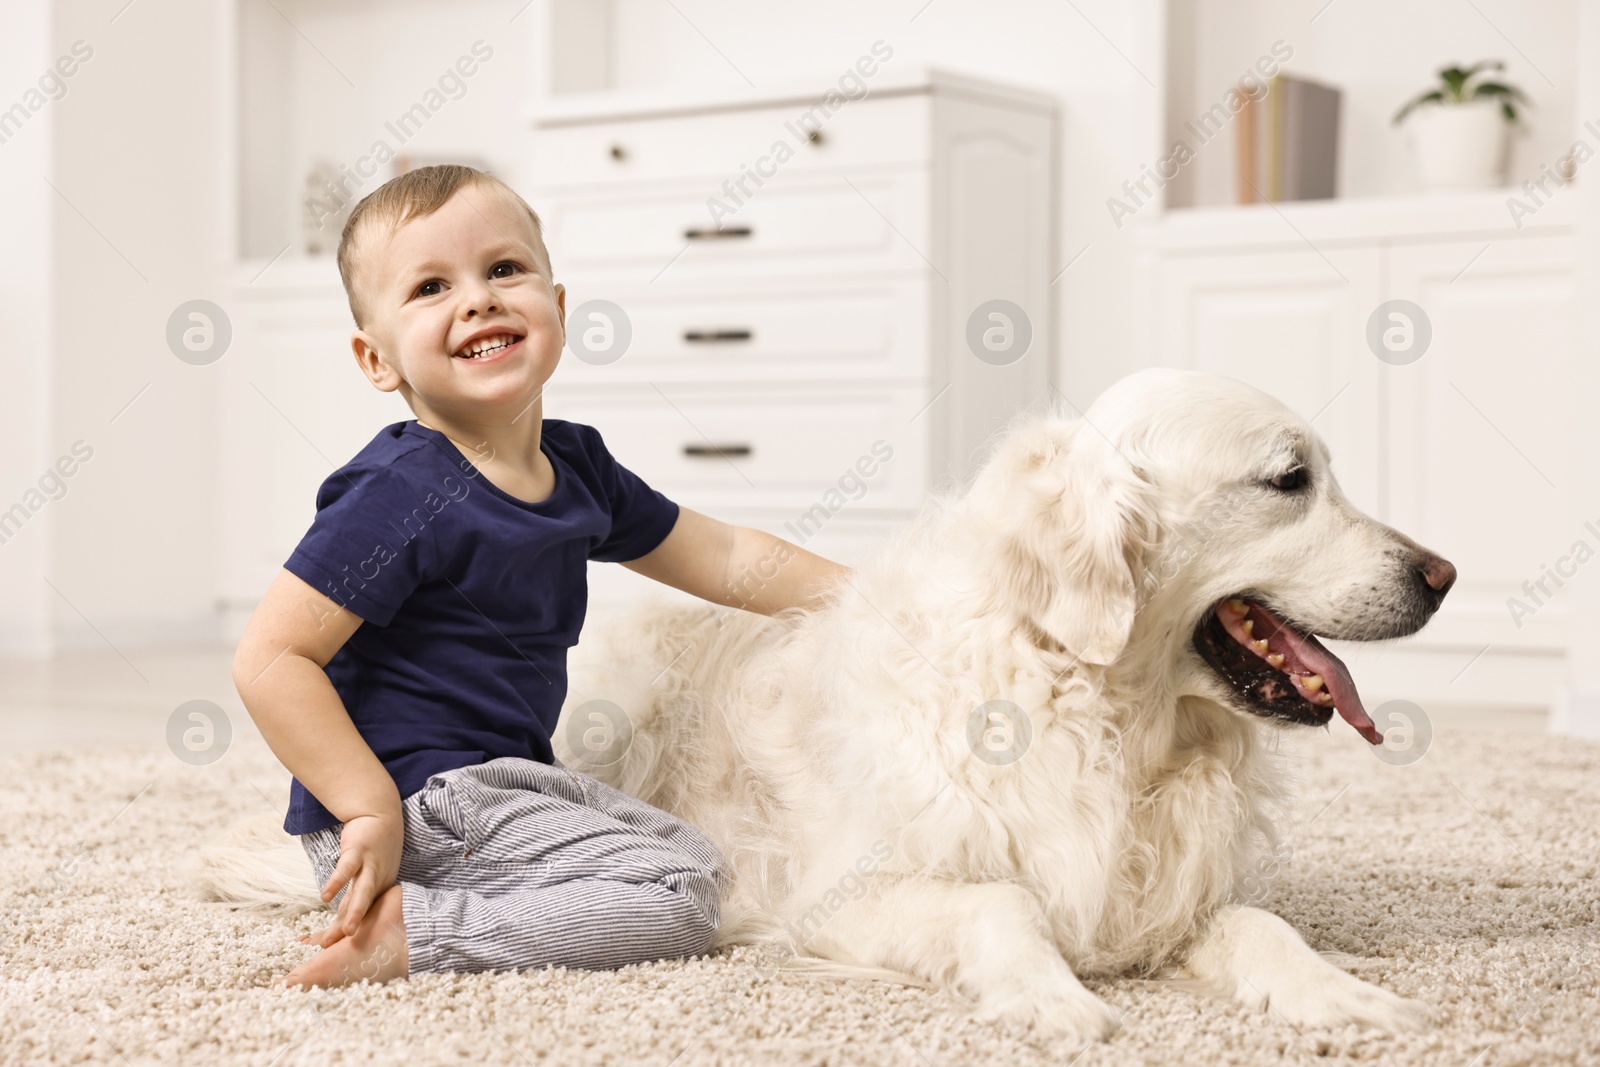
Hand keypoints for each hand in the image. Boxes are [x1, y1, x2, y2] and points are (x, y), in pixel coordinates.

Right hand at [298, 808, 403, 950]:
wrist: (380, 814)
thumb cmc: (374, 849)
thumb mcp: (367, 875)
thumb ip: (353, 898)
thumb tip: (338, 922)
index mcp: (381, 888)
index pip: (366, 915)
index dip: (356, 934)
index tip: (346, 956)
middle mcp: (378, 880)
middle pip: (366, 909)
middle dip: (357, 930)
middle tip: (347, 952)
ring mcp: (370, 866)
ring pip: (363, 892)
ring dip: (354, 912)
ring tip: (345, 932)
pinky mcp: (358, 851)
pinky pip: (346, 869)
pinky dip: (336, 883)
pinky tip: (325, 897)